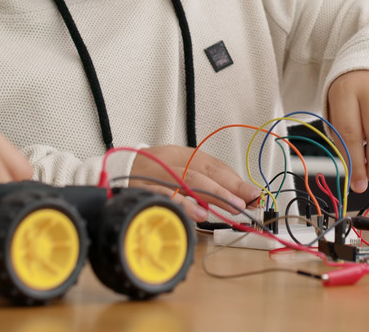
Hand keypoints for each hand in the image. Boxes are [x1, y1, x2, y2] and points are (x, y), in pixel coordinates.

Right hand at [128, 145, 260, 222]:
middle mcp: (168, 162)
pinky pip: (162, 197)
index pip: (213, 165)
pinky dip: (181, 204)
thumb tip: (242, 195)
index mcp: (181, 155)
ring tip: (231, 207)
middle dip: (226, 189)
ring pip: (185, 181)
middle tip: (244, 203)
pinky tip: (197, 214)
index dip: (235, 181)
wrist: (115, 169)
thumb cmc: (153, 173)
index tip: (254, 195)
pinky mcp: (141, 190)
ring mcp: (154, 175)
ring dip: (210, 195)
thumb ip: (208, 181)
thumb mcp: (180, 169)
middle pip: (201, 172)